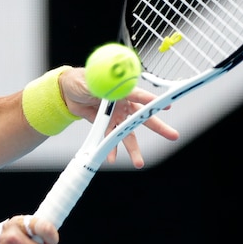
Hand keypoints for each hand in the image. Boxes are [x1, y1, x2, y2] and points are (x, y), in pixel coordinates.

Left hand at [59, 66, 179, 167]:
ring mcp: (116, 116)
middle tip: (173, 136)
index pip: (138, 95)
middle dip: (158, 127)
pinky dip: (111, 149)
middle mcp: (123, 104)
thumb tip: (111, 84)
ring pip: (128, 134)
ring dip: (133, 149)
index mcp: (121, 90)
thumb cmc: (81, 80)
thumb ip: (101, 84)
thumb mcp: (90, 80)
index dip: (151, 100)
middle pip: (142, 117)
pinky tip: (112, 158)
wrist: (68, 92)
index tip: (165, 106)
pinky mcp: (106, 125)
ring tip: (139, 163)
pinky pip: (110, 138)